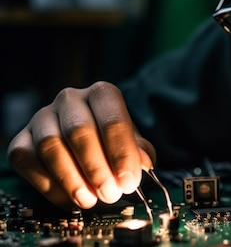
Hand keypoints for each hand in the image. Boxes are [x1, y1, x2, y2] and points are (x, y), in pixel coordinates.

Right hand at [6, 81, 155, 209]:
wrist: (79, 142)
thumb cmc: (110, 140)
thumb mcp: (131, 141)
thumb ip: (139, 152)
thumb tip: (145, 164)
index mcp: (102, 94)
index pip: (113, 120)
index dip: (122, 153)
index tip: (128, 181)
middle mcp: (69, 100)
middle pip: (79, 132)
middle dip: (96, 168)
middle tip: (110, 194)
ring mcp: (42, 118)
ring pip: (51, 147)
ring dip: (72, 180)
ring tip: (90, 200)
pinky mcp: (20, 140)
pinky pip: (28, 162)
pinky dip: (50, 186)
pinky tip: (69, 199)